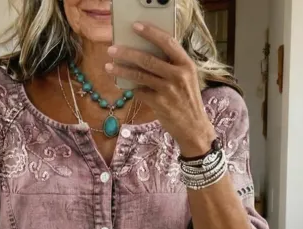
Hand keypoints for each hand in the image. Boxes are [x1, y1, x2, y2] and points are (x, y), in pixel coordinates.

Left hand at [106, 22, 215, 156]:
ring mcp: (169, 90)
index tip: (136, 26)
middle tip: (112, 50)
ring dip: (122, 70)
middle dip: (127, 53)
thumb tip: (143, 55)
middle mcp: (178, 75)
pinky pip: (140, 92)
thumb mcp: (187, 79)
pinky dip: (131, 89)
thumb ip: (171, 66)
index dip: (151, 32)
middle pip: (148, 59)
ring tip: (109, 67)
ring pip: (139, 76)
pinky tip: (124, 86)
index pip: (168, 42)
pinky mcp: (160, 104)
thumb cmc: (187, 101)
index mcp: (186, 64)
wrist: (193, 127)